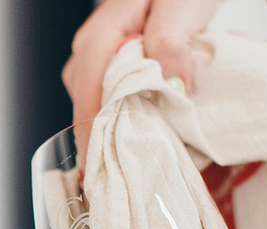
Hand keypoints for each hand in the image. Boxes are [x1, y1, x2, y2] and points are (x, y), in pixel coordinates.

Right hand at [62, 0, 219, 159]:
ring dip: (117, 131)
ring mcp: (97, 59)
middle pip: (87, 108)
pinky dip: (127, 117)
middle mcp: (88, 51)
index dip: (94, 139)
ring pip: (98, 106)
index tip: (105, 171)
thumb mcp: (179, 8)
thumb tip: (169, 88)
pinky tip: (148, 130)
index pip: (88, 98)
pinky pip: (111, 99)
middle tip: (127, 174)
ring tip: (139, 158)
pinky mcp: (111, 65)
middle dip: (105, 142)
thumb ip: (171, 44)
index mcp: (98, 38)